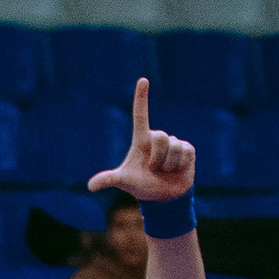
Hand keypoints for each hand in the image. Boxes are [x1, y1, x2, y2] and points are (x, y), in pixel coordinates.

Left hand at [86, 79, 195, 202]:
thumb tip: (90, 186)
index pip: (141, 115)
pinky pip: (185, 152)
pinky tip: (177, 169)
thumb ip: (108, 180)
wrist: (163, 197)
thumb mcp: (125, 181)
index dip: (141, 98)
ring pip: (173, 147)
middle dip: (157, 158)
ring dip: (168, 164)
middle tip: (154, 169)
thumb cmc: (142, 186)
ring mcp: (174, 142)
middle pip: (161, 137)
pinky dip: (180, 165)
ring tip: (164, 171)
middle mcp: (157, 138)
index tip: (142, 80)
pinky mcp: (188, 149)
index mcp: (142, 139)